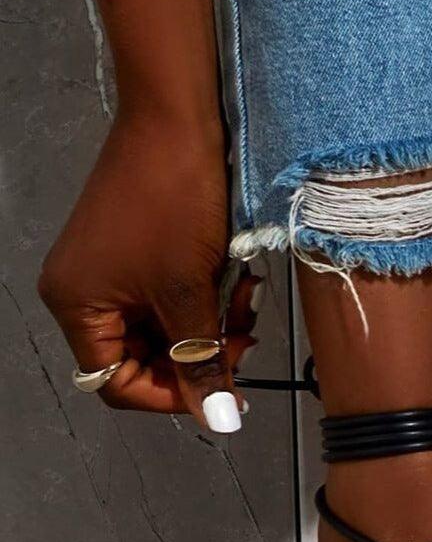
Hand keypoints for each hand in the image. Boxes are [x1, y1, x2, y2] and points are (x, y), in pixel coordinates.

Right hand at [38, 113, 256, 430]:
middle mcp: (85, 294)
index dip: (172, 396)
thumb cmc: (173, 202)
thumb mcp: (191, 294)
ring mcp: (112, 273)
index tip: (221, 390)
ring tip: (244, 301)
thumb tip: (218, 420)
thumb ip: (201, 361)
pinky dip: (207, 300)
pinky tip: (237, 284)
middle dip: (201, 355)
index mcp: (78, 307)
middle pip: (146, 359)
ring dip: (212, 326)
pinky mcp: (140, 255)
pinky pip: (174, 299)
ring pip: (168, 331)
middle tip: (244, 340)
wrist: (178, 121)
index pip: (118, 384)